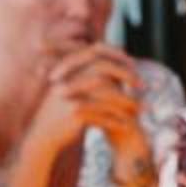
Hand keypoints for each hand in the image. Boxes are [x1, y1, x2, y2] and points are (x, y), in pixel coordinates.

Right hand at [19, 47, 147, 169]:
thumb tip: (121, 66)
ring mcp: (70, 96)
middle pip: (102, 69)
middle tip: (143, 85)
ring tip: (143, 110)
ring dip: (128, 102)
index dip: (116, 55)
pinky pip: (102, 116)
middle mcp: (67, 78)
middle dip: (126, 75)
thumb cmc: (62, 112)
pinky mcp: (74, 114)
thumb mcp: (75, 89)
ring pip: (106, 96)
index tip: (134, 64)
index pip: (95, 52)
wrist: (42, 135)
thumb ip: (93, 76)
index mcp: (68, 68)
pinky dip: (116, 121)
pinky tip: (128, 126)